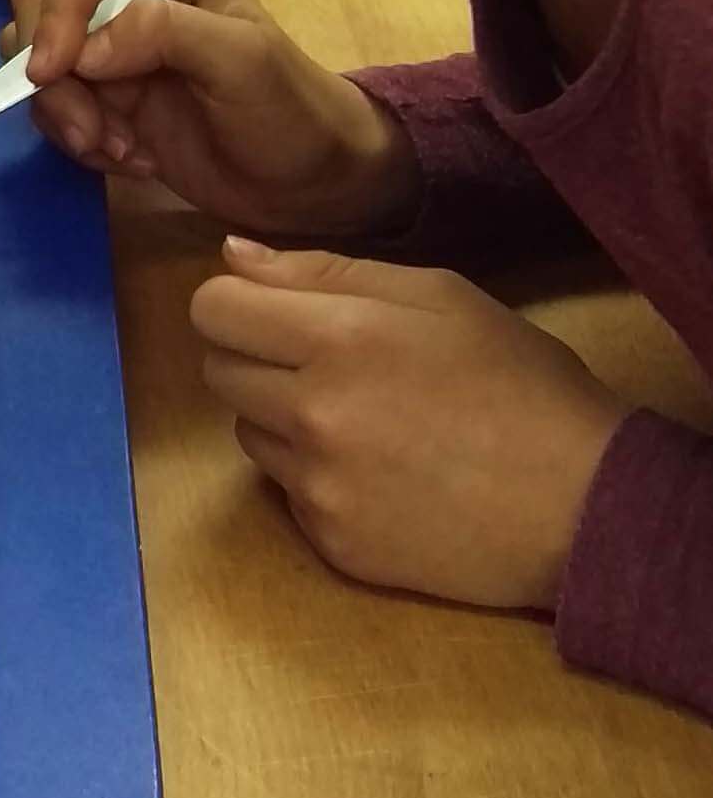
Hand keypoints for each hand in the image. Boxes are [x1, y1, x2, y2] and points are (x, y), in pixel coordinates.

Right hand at [6, 0, 421, 236]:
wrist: (305, 186)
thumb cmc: (288, 109)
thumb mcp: (243, 60)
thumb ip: (166, 31)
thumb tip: (86, 47)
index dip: (57, 4)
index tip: (54, 69)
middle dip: (49, 66)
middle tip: (87, 129)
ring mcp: (109, 50)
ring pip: (32, 55)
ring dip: (63, 110)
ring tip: (120, 149)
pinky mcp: (100, 100)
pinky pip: (50, 105)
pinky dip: (76, 138)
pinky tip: (132, 160)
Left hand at [193, 241, 628, 609]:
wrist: (585, 506)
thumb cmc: (520, 382)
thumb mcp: (438, 296)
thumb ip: (323, 270)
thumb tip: (231, 253)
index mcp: (337, 338)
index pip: (211, 308)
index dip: (235, 302)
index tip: (273, 311)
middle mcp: (311, 415)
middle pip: (217, 370)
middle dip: (255, 357)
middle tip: (326, 363)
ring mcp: (318, 487)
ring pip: (247, 433)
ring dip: (282, 419)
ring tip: (363, 419)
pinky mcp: (332, 544)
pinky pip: (288, 493)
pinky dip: (316, 478)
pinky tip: (381, 473)